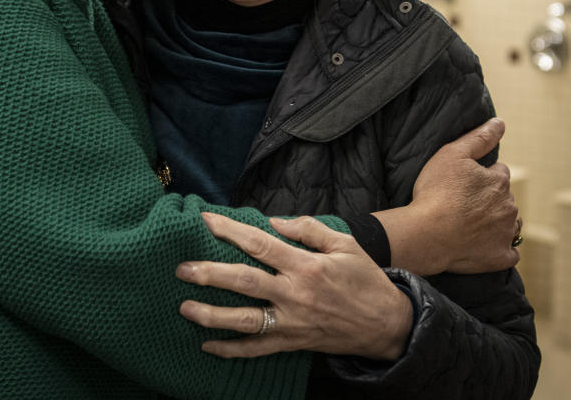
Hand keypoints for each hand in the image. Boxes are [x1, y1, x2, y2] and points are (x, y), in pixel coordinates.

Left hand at [176, 213, 412, 360]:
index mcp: (306, 265)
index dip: (230, 231)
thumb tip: (274, 221)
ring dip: (212, 315)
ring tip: (185, 308)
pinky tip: (208, 346)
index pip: (259, 244)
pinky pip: (258, 349)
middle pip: (244, 282)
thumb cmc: (365, 280)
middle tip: (181, 269)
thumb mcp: (343, 244)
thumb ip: (308, 229)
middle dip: (209, 275)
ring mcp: (293, 322)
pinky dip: (232, 349)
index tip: (205, 220)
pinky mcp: (294, 343)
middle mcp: (295, 294)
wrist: (389, 325)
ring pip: (246, 320)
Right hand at [380, 117, 519, 274]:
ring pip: (508, 223)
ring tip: (468, 223)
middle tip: (460, 203)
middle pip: (503, 198)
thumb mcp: (452, 154)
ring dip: (495, 222)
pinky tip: (481, 245)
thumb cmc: (436, 192)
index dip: (480, 175)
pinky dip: (498, 249)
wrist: (427, 233)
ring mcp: (506, 234)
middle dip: (488, 198)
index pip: (498, 172)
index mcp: (499, 181)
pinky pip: (508, 253)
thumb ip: (478, 138)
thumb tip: (499, 123)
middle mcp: (509, 206)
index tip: (463, 182)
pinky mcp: (500, 257)